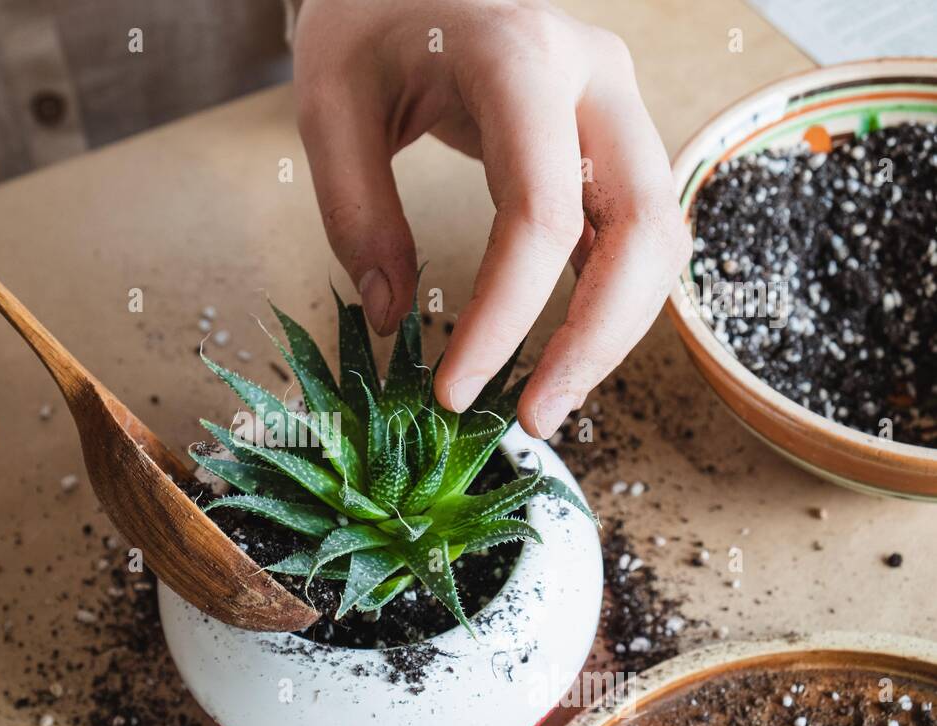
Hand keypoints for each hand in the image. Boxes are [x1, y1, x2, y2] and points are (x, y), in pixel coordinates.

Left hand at [293, 0, 689, 437]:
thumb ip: (357, 212)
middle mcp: (595, 76)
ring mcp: (616, 103)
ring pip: (658, 237)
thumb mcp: (330, 101)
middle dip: (594, 342)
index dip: (505, 320)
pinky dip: (607, 297)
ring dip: (613, 331)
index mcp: (522, 59)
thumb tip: (394, 320)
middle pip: (643, 230)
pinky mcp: (612, 134)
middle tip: (534, 421)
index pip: (540, 216)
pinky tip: (559, 348)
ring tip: (545, 400)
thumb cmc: (370, 14)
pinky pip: (634, 229)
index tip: (455, 392)